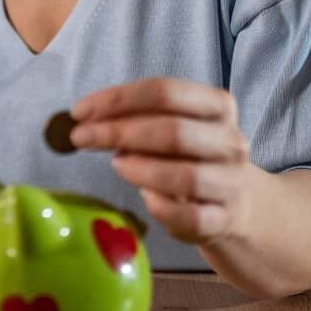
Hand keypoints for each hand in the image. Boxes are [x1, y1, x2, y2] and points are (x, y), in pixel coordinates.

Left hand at [70, 78, 252, 244]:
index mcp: (217, 106)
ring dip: (141, 170)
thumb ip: (135, 119)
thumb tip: (86, 118)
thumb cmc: (187, 156)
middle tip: (82, 138)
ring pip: (186, 176)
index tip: (80, 111)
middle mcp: (230, 141)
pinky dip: (160, 207)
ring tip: (116, 164)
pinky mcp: (223, 219)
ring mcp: (230, 182)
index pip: (165, 92)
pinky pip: (190, 217)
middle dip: (118, 132)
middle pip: (173, 131)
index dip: (118, 99)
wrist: (231, 200)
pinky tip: (145, 197)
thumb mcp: (167, 126)